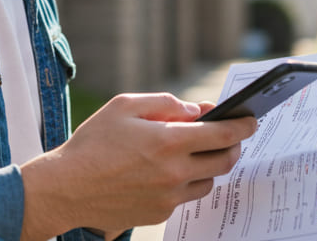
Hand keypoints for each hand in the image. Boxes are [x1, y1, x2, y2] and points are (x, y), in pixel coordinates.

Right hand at [19, 93, 257, 239]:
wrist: (66, 188)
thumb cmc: (92, 143)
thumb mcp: (124, 106)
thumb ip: (164, 103)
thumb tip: (195, 111)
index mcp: (168, 141)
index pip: (222, 134)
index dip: (243, 126)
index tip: (251, 120)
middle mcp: (174, 172)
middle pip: (224, 161)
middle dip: (233, 146)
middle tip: (229, 136)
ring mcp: (168, 197)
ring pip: (208, 181)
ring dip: (209, 165)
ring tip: (195, 153)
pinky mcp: (159, 213)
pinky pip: (186, 196)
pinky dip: (186, 181)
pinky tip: (170, 171)